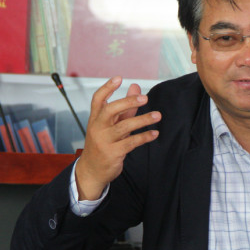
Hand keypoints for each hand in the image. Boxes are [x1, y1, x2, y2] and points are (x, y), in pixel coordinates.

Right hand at [74, 76, 160, 199]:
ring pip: (124, 126)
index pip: (98, 99)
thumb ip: (125, 107)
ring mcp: (104, 141)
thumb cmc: (103, 143)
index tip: (119, 78)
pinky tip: (154, 133)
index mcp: (95, 118)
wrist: (92, 170)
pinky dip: (144, 137)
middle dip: (128, 102)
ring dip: (143, 120)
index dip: (107, 88)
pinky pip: (131, 142)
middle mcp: (98, 127)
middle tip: (145, 98)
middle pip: (110, 110)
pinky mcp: (113, 153)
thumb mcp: (111, 125)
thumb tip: (136, 87)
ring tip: (158, 116)